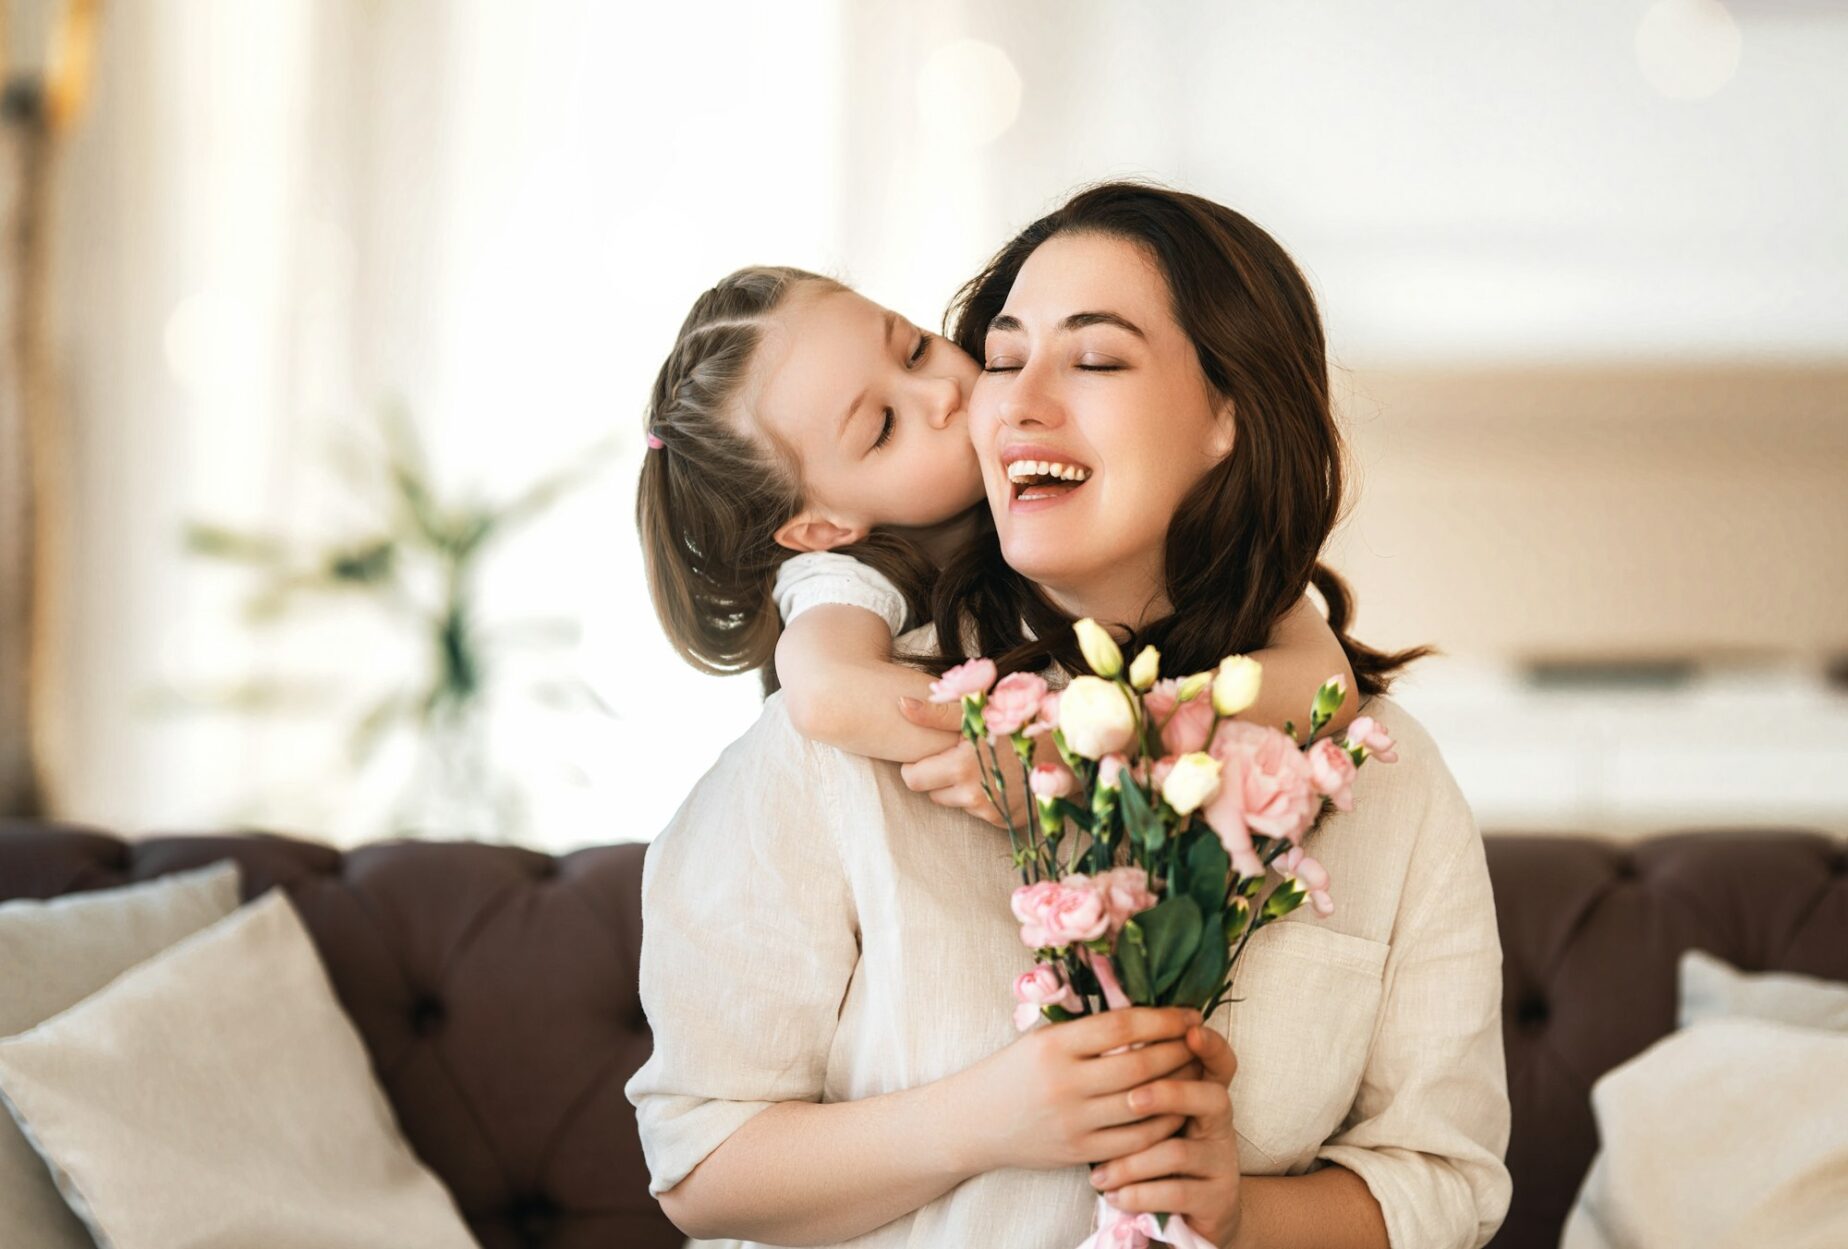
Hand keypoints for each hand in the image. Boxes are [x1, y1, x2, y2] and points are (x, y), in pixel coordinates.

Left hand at [897, 700, 1030, 828]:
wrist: (1071, 747)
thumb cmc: (1022, 721)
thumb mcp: (980, 711)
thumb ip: (937, 713)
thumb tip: (901, 704)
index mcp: (961, 768)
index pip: (913, 779)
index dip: (917, 764)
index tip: (931, 752)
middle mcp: (974, 797)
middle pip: (932, 793)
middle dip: (938, 776)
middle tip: (958, 754)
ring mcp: (992, 812)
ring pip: (957, 803)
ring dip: (962, 787)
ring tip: (983, 762)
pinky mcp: (1007, 822)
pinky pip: (981, 811)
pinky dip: (984, 797)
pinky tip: (999, 776)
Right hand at [951, 1007, 1205, 1174]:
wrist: (974, 1122)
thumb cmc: (1014, 1071)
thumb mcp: (1041, 1037)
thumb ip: (1086, 1027)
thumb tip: (1145, 1010)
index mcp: (1054, 1045)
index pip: (1122, 1025)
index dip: (1163, 1019)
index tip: (1189, 1014)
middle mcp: (1064, 1083)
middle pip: (1140, 1064)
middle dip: (1179, 1051)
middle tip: (1202, 1042)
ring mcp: (1073, 1122)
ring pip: (1143, 1104)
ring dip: (1179, 1087)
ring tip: (1197, 1072)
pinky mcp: (1079, 1152)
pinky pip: (1135, 1141)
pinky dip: (1162, 1124)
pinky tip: (1176, 1109)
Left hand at [1089, 1024, 1244, 1247]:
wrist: (1191, 1212)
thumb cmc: (1158, 1151)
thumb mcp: (1154, 1115)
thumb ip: (1140, 1083)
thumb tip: (1104, 1047)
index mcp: (1206, 1095)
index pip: (1221, 1062)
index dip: (1212, 1046)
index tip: (1192, 1030)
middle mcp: (1220, 1126)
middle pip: (1210, 1098)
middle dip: (1169, 1094)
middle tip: (1131, 1099)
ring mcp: (1221, 1162)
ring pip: (1179, 1152)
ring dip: (1134, 1162)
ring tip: (1099, 1174)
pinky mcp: (1216, 1199)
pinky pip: (1175, 1193)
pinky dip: (1140, 1194)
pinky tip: (1114, 1195)